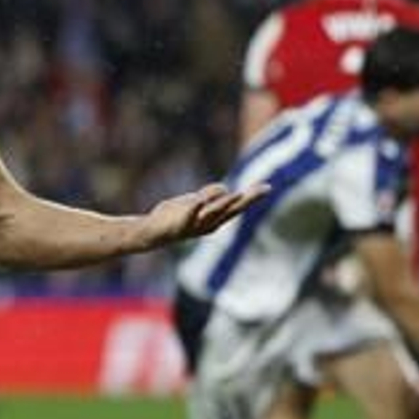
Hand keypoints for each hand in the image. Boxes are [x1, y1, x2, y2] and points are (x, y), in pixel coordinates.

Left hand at [140, 183, 269, 248]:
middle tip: (264, 189)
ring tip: (238, 194)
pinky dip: (193, 209)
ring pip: (213, 214)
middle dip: (248, 199)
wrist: (151, 232)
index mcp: (214, 218)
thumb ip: (208, 195)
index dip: (251, 196)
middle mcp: (209, 224)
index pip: (236, 205)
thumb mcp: (193, 202)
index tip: (268, 186)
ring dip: (225, 204)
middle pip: (232, 210)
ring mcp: (195, 225)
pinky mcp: (179, 225)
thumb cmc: (174, 217)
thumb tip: (225, 188)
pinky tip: (198, 201)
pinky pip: (188, 216)